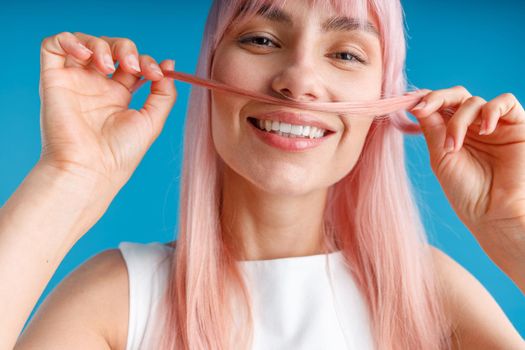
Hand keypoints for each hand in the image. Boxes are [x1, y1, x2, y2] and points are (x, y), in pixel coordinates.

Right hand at [38, 31, 176, 189]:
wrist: (91, 169)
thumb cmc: (120, 153)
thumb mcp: (152, 121)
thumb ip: (164, 93)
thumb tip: (169, 64)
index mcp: (117, 96)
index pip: (131, 63)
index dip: (146, 61)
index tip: (156, 73)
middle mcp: (95, 87)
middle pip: (110, 49)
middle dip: (125, 49)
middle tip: (133, 66)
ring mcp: (74, 82)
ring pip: (84, 43)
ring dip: (102, 45)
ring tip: (109, 67)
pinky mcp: (53, 80)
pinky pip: (52, 46)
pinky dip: (69, 40)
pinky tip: (86, 55)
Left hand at [409, 86, 524, 256]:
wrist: (494, 214)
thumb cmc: (466, 192)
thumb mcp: (441, 157)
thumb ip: (432, 130)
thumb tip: (418, 105)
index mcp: (452, 133)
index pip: (439, 106)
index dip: (424, 100)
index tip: (408, 106)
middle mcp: (473, 127)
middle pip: (456, 95)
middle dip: (437, 98)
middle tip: (422, 108)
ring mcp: (494, 125)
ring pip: (474, 101)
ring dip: (459, 120)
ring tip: (455, 146)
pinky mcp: (518, 126)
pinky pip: (506, 101)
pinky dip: (491, 110)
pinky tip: (485, 130)